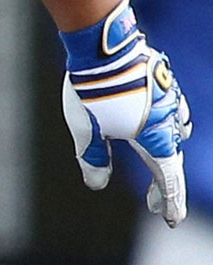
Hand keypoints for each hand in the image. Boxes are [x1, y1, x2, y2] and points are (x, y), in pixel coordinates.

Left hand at [60, 0, 191, 226]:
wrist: (102, 45)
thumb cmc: (93, 89)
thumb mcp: (85, 129)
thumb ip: (91, 157)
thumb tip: (95, 183)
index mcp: (156, 138)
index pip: (168, 178)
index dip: (170, 201)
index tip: (170, 218)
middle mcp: (169, 119)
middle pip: (172, 157)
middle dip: (165, 182)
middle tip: (156, 201)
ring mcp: (168, 96)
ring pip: (178, 127)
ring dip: (170, 146)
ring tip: (161, 155)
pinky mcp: (160, 77)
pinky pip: (171, 103)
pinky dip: (166, 117)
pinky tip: (154, 114)